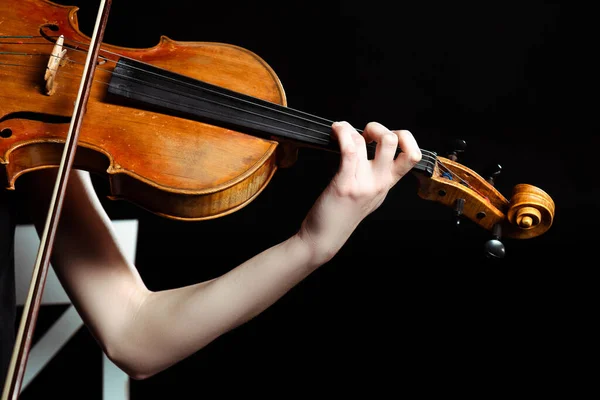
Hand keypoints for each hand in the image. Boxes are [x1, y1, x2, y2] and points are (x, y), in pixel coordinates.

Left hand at [298, 121, 420, 262]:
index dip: (404, 138)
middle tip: (362, 134)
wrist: (325, 238)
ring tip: (341, 131)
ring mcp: (363, 183)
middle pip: (394, 141)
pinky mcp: (345, 184)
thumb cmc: (341, 214)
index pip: (412, 156)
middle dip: (378, 128)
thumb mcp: (369, 196)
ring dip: (352, 128)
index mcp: (387, 184)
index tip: (384, 137)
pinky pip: (349, 150)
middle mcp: (380, 183)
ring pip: (369, 141)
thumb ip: (375, 175)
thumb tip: (370, 148)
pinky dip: (342, 134)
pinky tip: (335, 132)